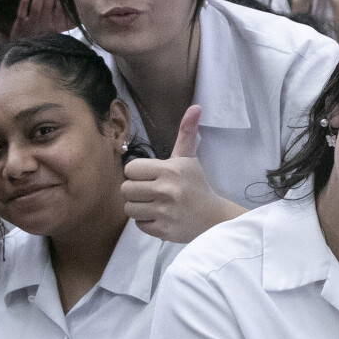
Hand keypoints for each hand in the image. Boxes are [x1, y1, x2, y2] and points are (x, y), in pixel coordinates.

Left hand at [9, 0, 69, 37]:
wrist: (27, 59)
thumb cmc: (43, 42)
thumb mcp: (57, 33)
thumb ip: (67, 21)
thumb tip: (61, 9)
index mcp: (56, 25)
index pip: (60, 7)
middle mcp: (45, 24)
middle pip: (49, 4)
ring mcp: (32, 25)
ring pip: (37, 8)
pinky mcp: (20, 27)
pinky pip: (22, 15)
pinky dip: (23, 6)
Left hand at [121, 105, 241, 242]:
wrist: (213, 217)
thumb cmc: (197, 185)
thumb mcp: (189, 159)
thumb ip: (186, 133)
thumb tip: (195, 107)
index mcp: (169, 170)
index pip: (131, 169)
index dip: (137, 173)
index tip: (150, 176)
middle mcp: (165, 190)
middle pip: (126, 189)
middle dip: (135, 191)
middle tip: (149, 191)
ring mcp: (164, 212)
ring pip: (129, 208)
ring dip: (138, 207)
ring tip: (153, 204)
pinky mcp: (163, 230)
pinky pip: (138, 224)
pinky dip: (146, 221)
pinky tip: (159, 216)